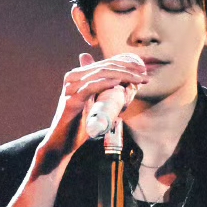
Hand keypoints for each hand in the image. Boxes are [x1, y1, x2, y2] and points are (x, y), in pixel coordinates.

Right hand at [38, 52, 148, 166]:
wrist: (62, 144)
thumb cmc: (79, 126)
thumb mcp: (93, 105)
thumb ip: (102, 93)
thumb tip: (116, 82)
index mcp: (78, 75)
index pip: (105, 63)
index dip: (125, 63)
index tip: (142, 68)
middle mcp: (73, 78)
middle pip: (104, 67)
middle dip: (127, 68)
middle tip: (144, 73)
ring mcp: (70, 88)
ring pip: (100, 75)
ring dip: (123, 75)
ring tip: (138, 78)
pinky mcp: (70, 101)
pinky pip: (90, 87)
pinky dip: (105, 83)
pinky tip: (119, 81)